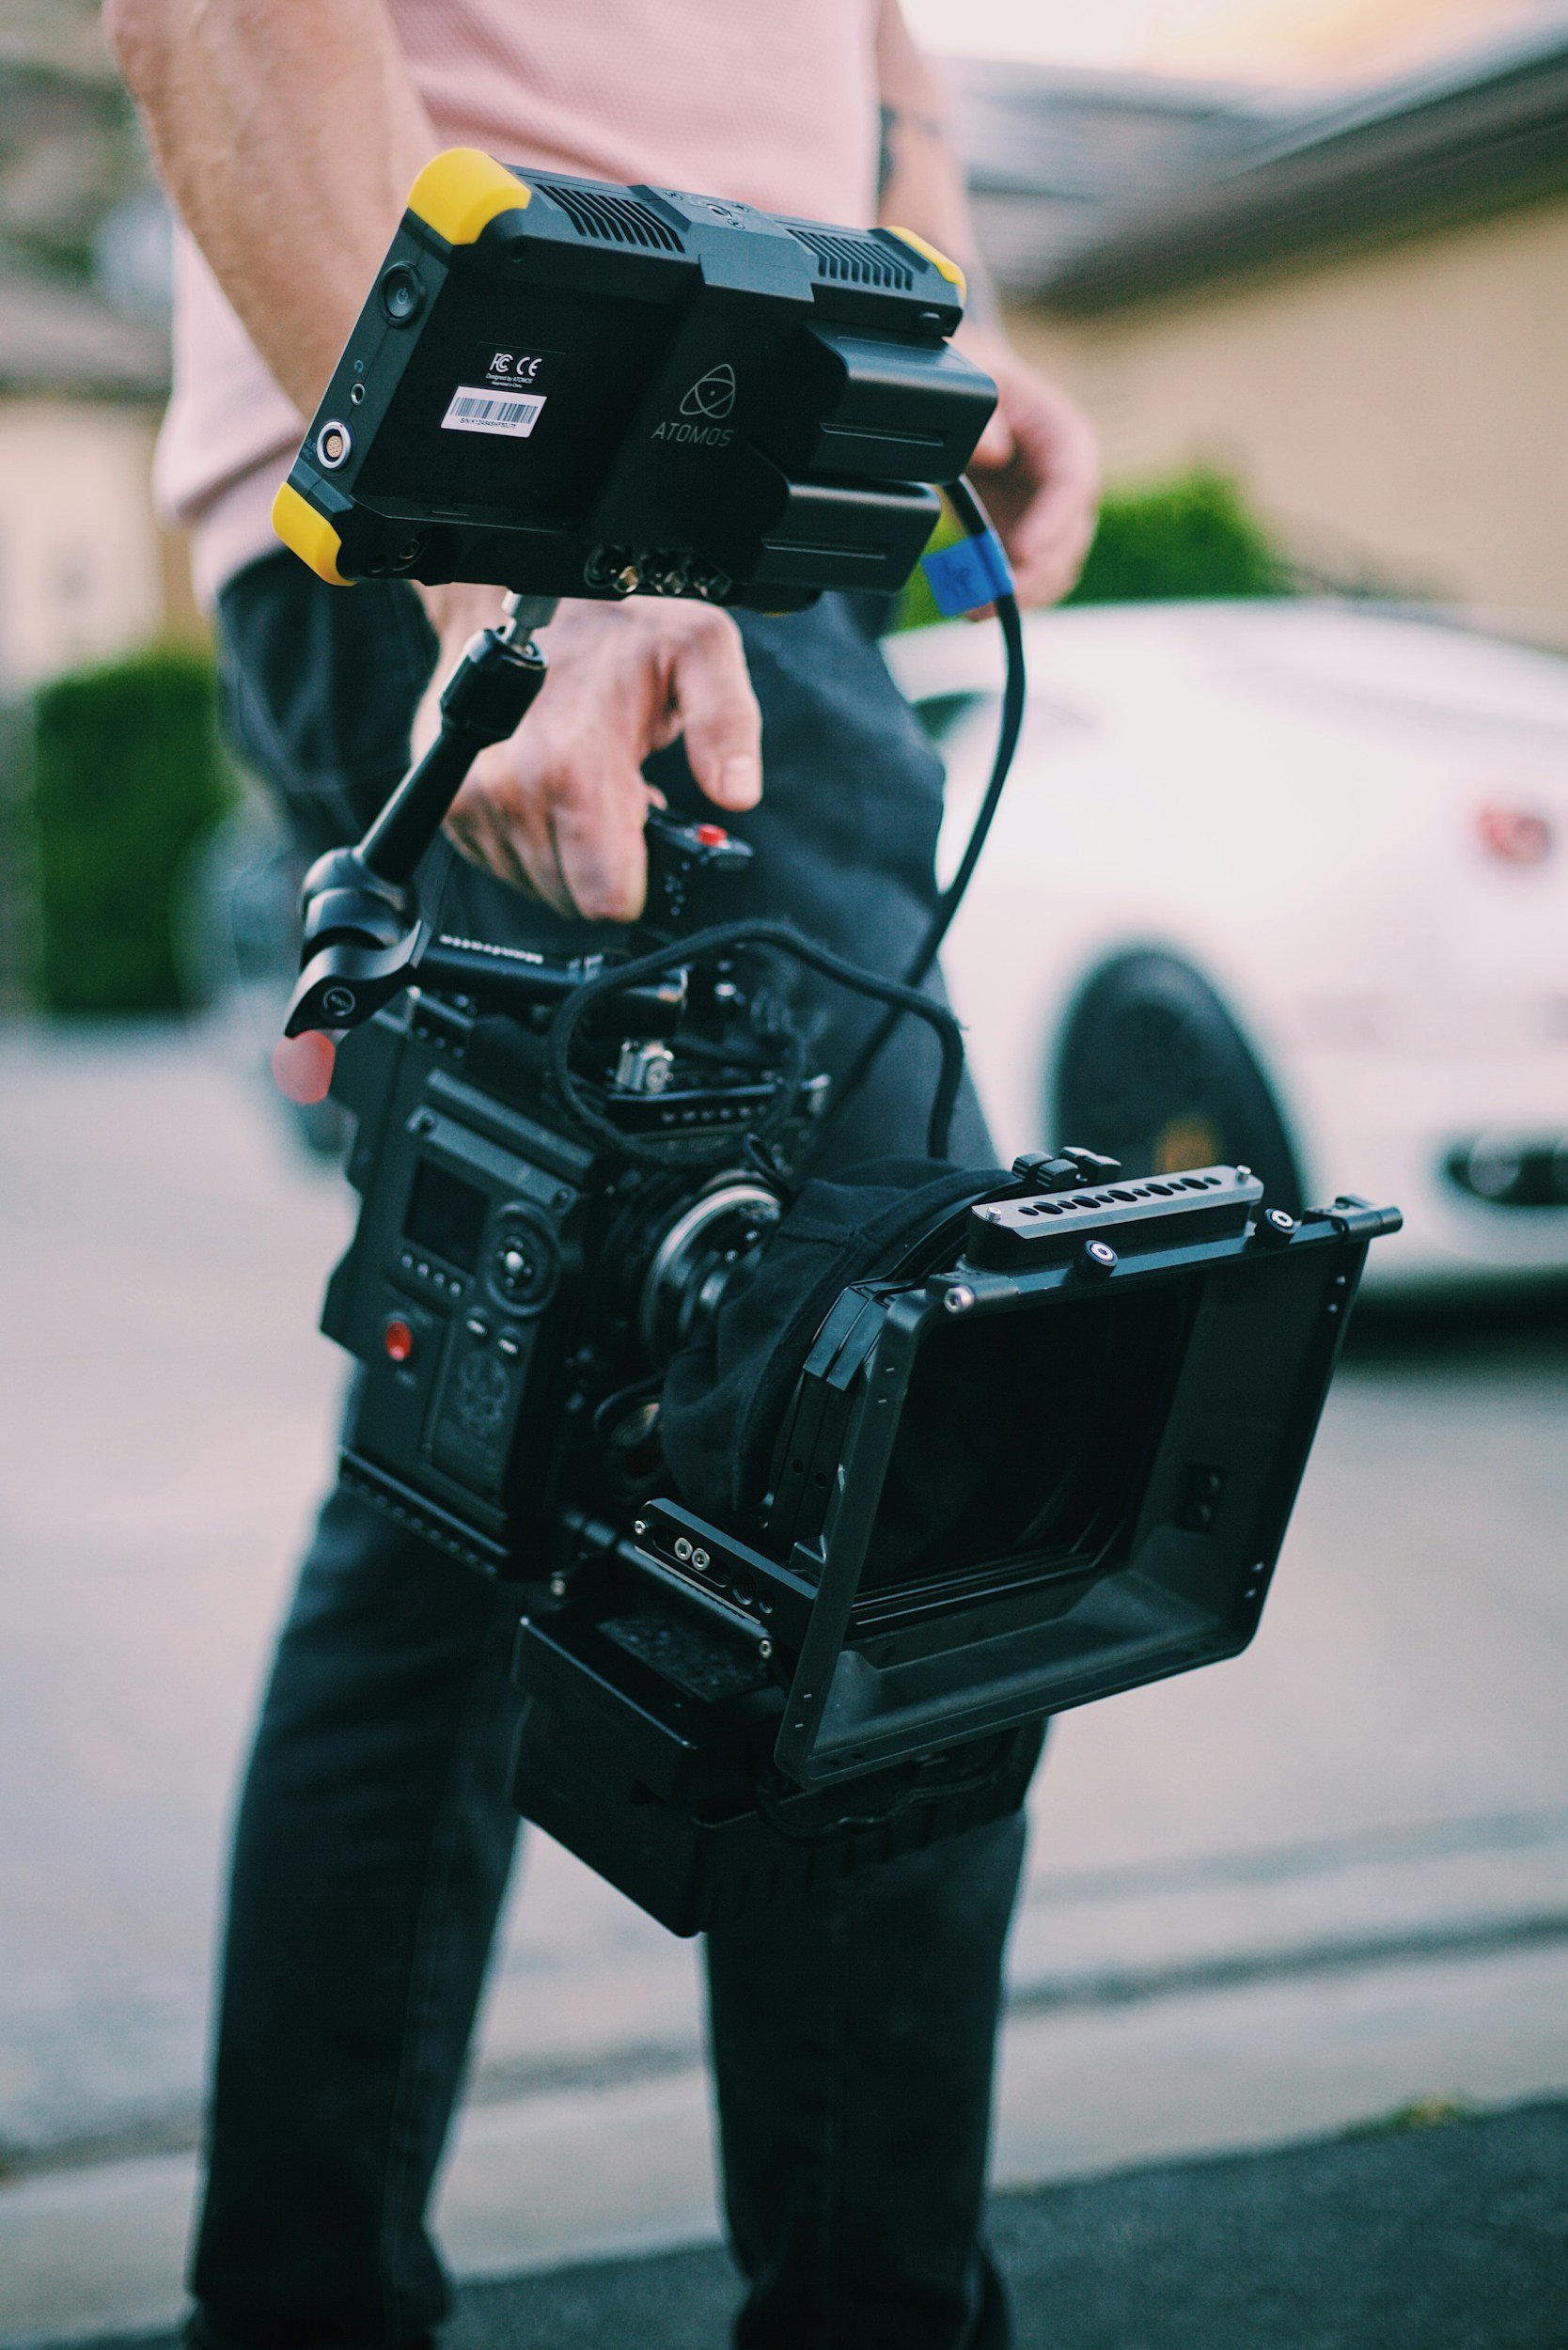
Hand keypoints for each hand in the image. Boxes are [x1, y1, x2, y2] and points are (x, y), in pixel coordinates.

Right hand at [415, 589, 762, 921]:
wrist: (514, 599)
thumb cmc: (610, 626)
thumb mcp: (696, 651)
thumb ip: (725, 721)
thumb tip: (736, 791)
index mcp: (572, 764)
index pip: (605, 898)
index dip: (638, 880)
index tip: (647, 826)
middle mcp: (511, 790)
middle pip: (574, 900)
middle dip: (606, 862)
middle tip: (620, 792)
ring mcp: (472, 802)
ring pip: (539, 888)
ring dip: (570, 852)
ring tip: (587, 782)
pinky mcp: (452, 808)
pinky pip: (505, 868)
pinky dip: (535, 841)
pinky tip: (553, 787)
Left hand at [958, 331, 1099, 606]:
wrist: (964, 395)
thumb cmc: (974, 379)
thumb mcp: (973, 379)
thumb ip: (981, 413)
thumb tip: (993, 451)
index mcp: (1064, 438)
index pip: (1073, 485)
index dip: (1052, 524)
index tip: (1022, 553)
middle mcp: (1068, 484)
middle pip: (1068, 540)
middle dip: (1032, 574)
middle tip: (988, 596)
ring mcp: (1051, 518)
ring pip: (1054, 570)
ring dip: (1018, 594)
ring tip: (973, 607)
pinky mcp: (1028, 540)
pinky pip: (1030, 579)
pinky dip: (1005, 596)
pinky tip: (972, 605)